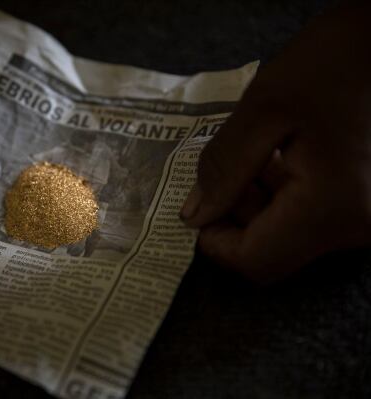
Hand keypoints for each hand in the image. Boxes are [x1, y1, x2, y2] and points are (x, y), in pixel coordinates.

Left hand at [181, 3, 370, 281]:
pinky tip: (280, 154)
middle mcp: (357, 228)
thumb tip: (194, 217)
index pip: (257, 262)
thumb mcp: (264, 110)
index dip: (214, 242)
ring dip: (257, 200)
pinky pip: (311, 216)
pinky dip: (282, 193)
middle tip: (229, 164)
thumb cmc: (333, 62)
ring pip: (289, 234)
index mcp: (332, 210)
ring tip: (256, 151)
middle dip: (235, 213)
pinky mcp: (365, 202)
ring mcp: (366, 217)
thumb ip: (223, 170)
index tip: (197, 205)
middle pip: (272, 250)